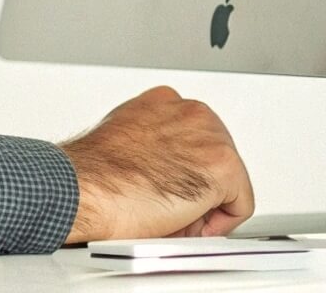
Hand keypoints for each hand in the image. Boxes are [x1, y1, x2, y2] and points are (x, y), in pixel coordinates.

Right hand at [60, 86, 254, 243]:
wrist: (85, 189)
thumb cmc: (94, 175)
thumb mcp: (124, 143)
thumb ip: (154, 146)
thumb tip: (169, 172)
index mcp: (163, 102)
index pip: (195, 139)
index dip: (183, 172)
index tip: (170, 189)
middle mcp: (190, 111)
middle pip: (214, 158)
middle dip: (198, 189)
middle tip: (170, 210)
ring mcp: (209, 135)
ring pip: (228, 182)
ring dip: (205, 205)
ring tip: (171, 216)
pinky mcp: (223, 165)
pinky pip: (240, 204)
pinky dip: (220, 223)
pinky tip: (187, 223)